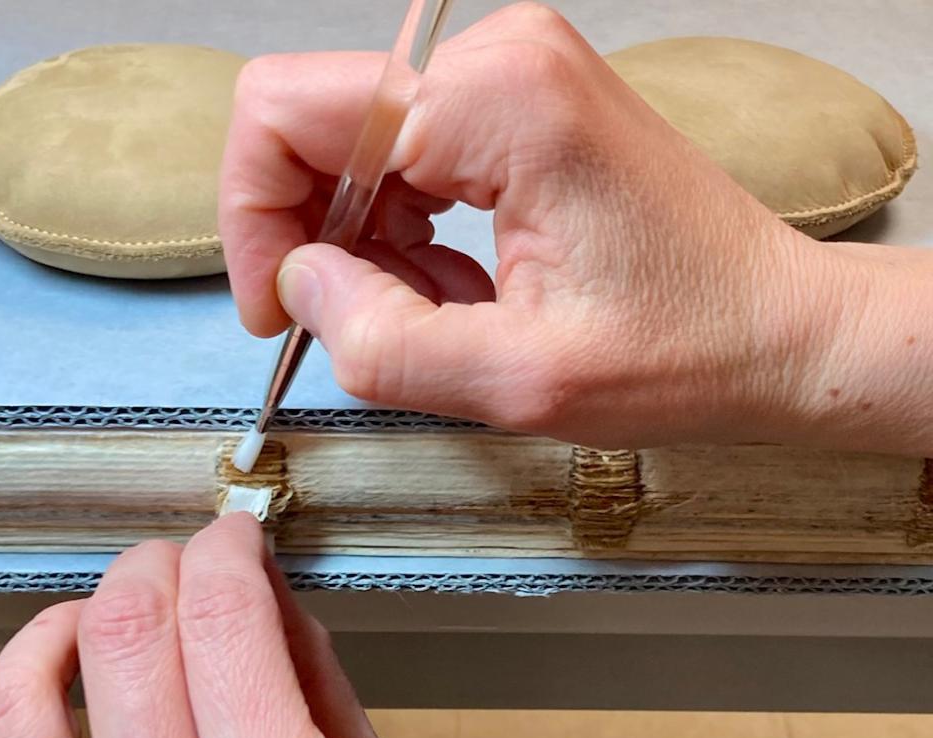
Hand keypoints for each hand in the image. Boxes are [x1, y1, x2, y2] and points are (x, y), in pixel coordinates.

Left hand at [0, 514, 426, 737]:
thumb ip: (321, 692)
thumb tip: (260, 591)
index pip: (226, 625)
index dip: (224, 550)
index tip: (228, 538)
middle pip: (124, 641)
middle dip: (150, 569)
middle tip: (172, 566)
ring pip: (12, 715)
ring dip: (47, 633)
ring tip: (79, 629)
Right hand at [220, 2, 852, 449]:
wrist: (779, 330)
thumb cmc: (687, 350)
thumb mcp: (519, 383)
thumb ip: (382, 345)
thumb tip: (297, 290)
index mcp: (498, 102)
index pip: (283, 113)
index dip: (253, 219)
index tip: (277, 307)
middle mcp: (500, 60)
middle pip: (311, 124)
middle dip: (313, 238)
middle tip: (358, 324)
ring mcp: (511, 73)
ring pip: (353, 147)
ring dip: (366, 246)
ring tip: (436, 315)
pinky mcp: (519, 103)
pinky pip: (405, 156)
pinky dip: (404, 232)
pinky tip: (457, 289)